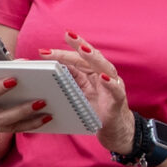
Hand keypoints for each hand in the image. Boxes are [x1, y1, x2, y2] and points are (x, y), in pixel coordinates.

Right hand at [0, 61, 51, 142]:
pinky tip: (47, 117)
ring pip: (11, 124)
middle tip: (39, 98)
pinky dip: (33, 124)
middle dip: (19, 108)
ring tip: (45, 105)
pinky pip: (18, 129)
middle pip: (0, 115)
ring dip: (30, 117)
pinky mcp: (3, 129)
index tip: (14, 78)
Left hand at [46, 33, 132, 155]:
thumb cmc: (95, 110)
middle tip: (67, 35)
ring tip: (83, 49)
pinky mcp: (118, 101)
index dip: (65, 51)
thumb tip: (50, 71)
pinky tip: (104, 78)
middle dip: (78, 46)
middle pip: (90, 58)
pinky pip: (115, 90)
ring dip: (94, 57)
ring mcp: (112, 86)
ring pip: (105, 67)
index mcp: (92, 73)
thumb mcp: (78, 94)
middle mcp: (104, 75)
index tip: (48, 47)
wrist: (114, 130)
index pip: (78, 58)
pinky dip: (110, 83)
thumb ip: (70, 81)